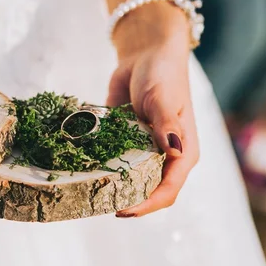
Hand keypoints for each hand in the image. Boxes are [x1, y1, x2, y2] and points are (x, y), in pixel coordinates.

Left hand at [107, 5, 199, 216]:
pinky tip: (83, 170)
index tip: (123, 210)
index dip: (147, 205)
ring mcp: (144, 150)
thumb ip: (166, 126)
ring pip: (130, 180)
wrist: (145, 54)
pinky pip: (115, 161)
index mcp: (183, 152)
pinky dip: (101, 167)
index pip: (168, 190)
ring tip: (88, 192)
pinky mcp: (127, 141)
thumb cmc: (163, 75)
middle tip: (98, 203)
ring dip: (112, 188)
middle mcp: (165, 157)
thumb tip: (174, 152)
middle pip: (148, 191)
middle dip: (127, 201)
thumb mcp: (163, 99)